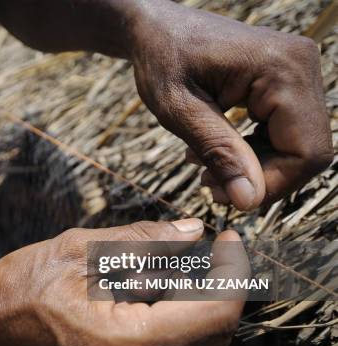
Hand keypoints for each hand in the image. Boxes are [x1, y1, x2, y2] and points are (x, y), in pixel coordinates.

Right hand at [0, 219, 245, 345]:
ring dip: (200, 297)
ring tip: (178, 258)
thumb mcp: (79, 249)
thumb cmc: (18, 286)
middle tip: (210, 244)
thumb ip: (144, 241)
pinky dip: (178, 311)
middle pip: (212, 333)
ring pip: (196, 341)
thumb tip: (194, 231)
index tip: (229, 239)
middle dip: (221, 284)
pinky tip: (157, 281)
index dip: (231, 274)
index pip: (211, 316)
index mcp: (121, 344)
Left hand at [130, 0, 331, 209]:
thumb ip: (219, 152)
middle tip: (210, 188)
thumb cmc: (162, 59)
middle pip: (306, 150)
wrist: (156, 28)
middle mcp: (302, 66)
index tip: (225, 198)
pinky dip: (252, 151)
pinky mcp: (285, 82)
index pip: (305, 151)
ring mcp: (297, 72)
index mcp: (282, 69)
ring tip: (204, 171)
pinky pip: (284, 131)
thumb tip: (249, 201)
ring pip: (296, 145)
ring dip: (253, 168)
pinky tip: (215, 154)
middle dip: (260, 179)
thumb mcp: (180, 110)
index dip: (272, 185)